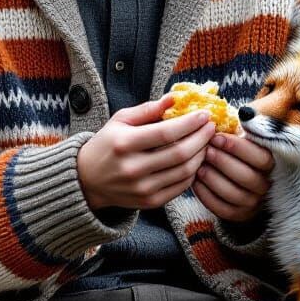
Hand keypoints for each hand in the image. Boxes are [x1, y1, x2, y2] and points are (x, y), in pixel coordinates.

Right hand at [77, 93, 216, 211]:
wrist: (88, 180)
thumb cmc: (107, 144)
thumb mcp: (120, 120)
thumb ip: (147, 109)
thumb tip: (174, 98)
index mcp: (124, 143)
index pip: (166, 133)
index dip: (190, 123)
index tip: (204, 115)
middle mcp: (133, 168)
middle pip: (179, 153)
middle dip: (202, 138)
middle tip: (211, 127)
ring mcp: (142, 188)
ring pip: (184, 171)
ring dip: (201, 155)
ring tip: (206, 142)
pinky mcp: (149, 202)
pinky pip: (181, 187)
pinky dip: (193, 172)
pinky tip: (196, 159)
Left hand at [193, 130, 273, 223]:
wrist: (236, 182)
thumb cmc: (236, 153)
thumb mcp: (241, 139)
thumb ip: (240, 128)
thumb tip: (241, 113)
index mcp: (269, 164)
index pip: (260, 157)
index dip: (237, 147)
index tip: (216, 137)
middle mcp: (265, 185)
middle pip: (246, 176)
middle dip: (222, 162)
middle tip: (205, 150)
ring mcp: (252, 203)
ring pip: (233, 194)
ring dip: (213, 178)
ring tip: (198, 166)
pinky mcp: (238, 215)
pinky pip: (222, 208)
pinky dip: (206, 195)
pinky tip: (195, 181)